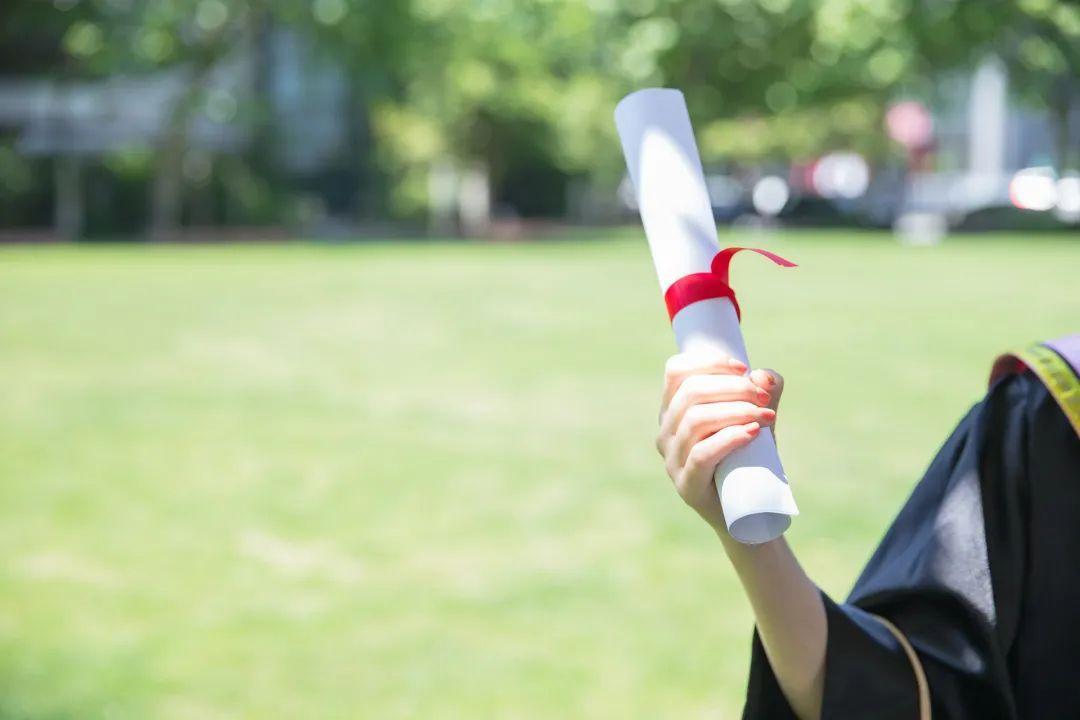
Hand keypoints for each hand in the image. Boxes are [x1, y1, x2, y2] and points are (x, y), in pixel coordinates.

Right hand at [656, 351, 782, 531]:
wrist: (748, 512)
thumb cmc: (748, 459)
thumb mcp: (757, 419)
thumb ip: (764, 394)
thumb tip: (764, 376)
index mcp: (673, 410)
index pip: (676, 372)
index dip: (709, 363)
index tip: (744, 368)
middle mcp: (666, 431)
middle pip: (690, 393)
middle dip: (733, 388)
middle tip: (764, 398)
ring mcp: (672, 459)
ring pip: (695, 420)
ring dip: (736, 411)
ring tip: (767, 417)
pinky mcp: (686, 485)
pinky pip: (700, 455)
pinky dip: (728, 438)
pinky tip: (752, 433)